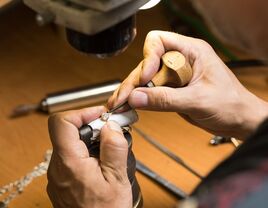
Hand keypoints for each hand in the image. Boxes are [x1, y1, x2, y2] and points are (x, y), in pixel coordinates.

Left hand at [47, 106, 131, 207]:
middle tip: (111, 130)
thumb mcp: (117, 180)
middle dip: (92, 125)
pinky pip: (71, 156)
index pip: (61, 122)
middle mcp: (57, 167)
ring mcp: (58, 174)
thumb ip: (114, 148)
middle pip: (68, 131)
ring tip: (110, 147)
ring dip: (91, 138)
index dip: (82, 112)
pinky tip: (102, 161)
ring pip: (70, 142)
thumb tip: (110, 125)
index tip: (101, 115)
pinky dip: (87, 151)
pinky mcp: (62, 179)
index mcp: (69, 163)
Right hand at [108, 31, 267, 138]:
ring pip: (145, 78)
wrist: (239, 120)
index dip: (148, 58)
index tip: (146, 77)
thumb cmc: (231, 104)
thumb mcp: (198, 100)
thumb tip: (136, 97)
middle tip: (123, 98)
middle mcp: (180, 61)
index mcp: (191, 52)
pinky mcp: (171, 90)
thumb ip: (165, 99)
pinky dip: (139, 99)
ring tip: (120, 105)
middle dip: (134, 81)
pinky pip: (150, 91)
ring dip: (132, 91)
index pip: (159, 42)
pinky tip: (128, 106)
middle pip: (147, 63)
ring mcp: (174, 77)